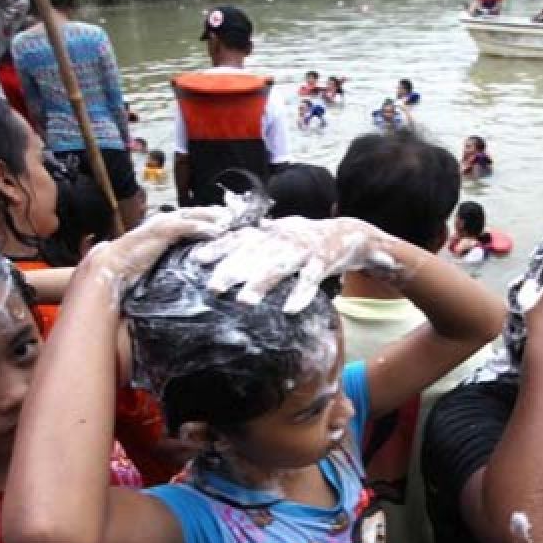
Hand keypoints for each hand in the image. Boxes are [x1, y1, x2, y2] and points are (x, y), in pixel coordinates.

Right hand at [87, 207, 231, 291]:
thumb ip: (172, 256)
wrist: (112, 267)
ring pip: (193, 215)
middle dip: (217, 212)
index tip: (229, 220)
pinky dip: (201, 226)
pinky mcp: (160, 231)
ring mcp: (162, 224)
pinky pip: (185, 226)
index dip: (210, 217)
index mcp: (164, 226)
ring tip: (232, 219)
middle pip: (196, 213)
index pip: (192, 218)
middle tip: (238, 215)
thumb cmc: (131, 266)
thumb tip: (188, 263)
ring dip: (213, 216)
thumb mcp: (158, 260)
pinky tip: (216, 230)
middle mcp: (164, 221)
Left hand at [190, 216, 399, 312]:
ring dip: (261, 284)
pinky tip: (290, 310)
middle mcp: (283, 239)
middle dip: (232, 270)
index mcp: (269, 232)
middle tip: (213, 287)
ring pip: (279, 267)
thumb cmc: (304, 238)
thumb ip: (252, 238)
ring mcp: (303, 251)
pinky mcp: (322, 263)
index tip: (196, 259)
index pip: (238, 238)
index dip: (217, 247)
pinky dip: (301, 295)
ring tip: (245, 302)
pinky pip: (310, 281)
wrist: (347, 234)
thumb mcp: (277, 233)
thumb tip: (218, 240)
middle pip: (254, 254)